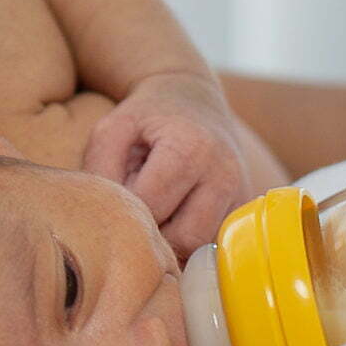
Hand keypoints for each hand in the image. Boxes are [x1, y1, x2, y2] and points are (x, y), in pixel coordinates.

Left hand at [81, 72, 256, 258]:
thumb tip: (107, 220)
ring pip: (202, 248)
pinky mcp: (244, 209)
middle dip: (153, 236)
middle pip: (184, 238)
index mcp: (190, 148)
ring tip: (155, 212)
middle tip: (134, 214)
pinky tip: (174, 216)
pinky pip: (214, 243)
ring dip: (172, 242)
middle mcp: (224, 173)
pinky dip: (190, 240)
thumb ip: (101, 170)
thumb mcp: (112, 129)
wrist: (191, 97)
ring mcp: (241, 194)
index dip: (125, 211)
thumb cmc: (145, 116)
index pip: (152, 206)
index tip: (114, 201)